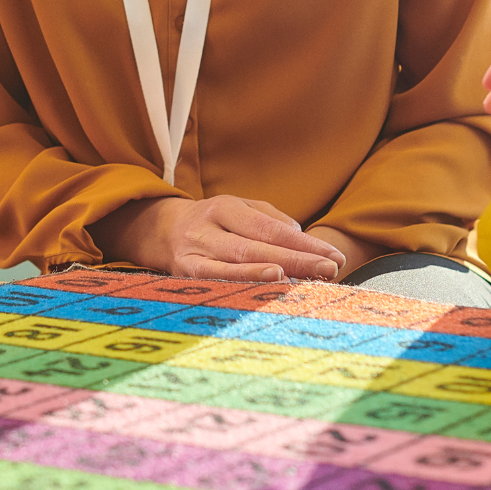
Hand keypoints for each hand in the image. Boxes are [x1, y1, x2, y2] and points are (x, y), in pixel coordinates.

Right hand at [96, 195, 345, 281]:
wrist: (157, 232)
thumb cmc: (212, 224)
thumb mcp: (239, 211)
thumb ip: (270, 220)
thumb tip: (300, 236)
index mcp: (226, 206)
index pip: (271, 227)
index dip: (304, 242)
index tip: (333, 255)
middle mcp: (209, 226)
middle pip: (259, 243)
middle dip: (299, 257)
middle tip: (330, 268)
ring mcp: (194, 250)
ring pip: (239, 259)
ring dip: (275, 269)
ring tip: (305, 276)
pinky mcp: (184, 272)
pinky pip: (217, 278)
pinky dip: (243, 279)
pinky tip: (267, 283)